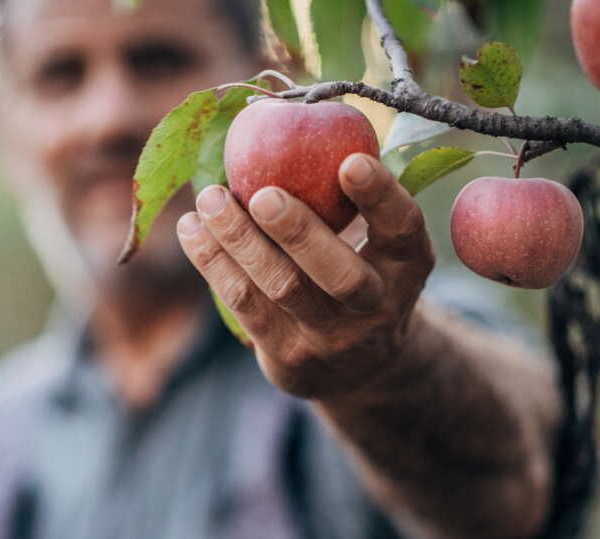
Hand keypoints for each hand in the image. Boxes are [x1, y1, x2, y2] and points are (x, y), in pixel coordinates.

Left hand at [177, 153, 434, 400]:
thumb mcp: (375, 239)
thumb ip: (345, 193)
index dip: (380, 196)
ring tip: (209, 198)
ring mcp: (332, 338)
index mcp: (406, 264)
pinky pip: (244, 305)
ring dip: (238, 240)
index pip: (402, 228)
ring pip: (281, 288)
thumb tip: (292, 112)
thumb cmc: (357, 268)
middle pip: (339, 275)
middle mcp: (377, 305)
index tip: (350, 160)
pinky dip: (213, 262)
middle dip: (299, 232)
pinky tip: (192, 228)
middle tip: (262, 194)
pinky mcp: (289, 357)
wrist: (357, 365)